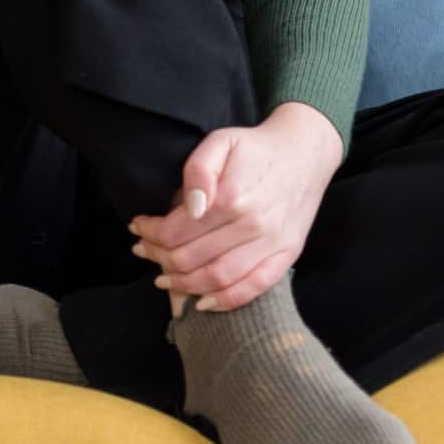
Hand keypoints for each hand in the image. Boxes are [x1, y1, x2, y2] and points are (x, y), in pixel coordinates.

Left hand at [126, 110, 339, 311]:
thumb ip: (199, 170)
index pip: (176, 231)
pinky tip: (202, 302)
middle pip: (191, 258)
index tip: (137, 227)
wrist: (305, 152)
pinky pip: (254, 288)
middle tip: (144, 251)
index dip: (150, 233)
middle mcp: (252, 225)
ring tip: (163, 278)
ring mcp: (271, 243)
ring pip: (217, 279)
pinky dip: (225, 302)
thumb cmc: (256, 147)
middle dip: (159, 258)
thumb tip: (189, 207)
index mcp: (231, 197)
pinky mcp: (287, 254)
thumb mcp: (221, 141)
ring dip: (183, 284)